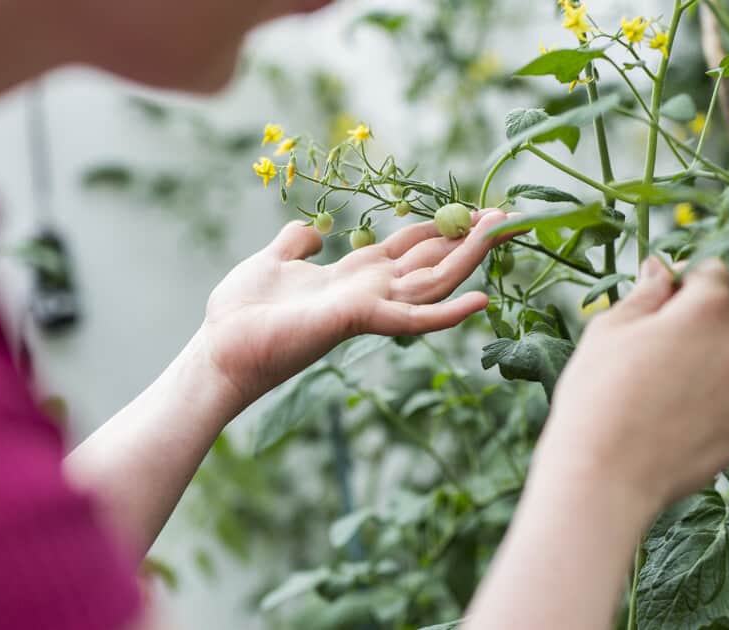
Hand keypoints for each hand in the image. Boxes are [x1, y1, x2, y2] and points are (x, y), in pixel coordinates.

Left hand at [198, 209, 513, 404]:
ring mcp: (368, 307)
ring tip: (505, 230)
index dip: (442, 227)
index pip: (410, 248)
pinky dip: (447, 313)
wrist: (220, 347)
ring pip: (432, 280)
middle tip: (509, 213)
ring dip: (470, 257)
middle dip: (469, 237)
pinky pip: (411, 319)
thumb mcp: (273, 260)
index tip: (474, 208)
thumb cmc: (243, 311)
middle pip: (432, 260)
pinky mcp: (359, 320)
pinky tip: (480, 300)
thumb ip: (297, 243)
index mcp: (354, 275)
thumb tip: (312, 230)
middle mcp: (370, 291)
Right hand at [538, 257, 728, 511]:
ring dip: (728, 352)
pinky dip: (728, 393)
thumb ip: (646, 294)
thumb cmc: (598, 395)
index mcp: (709, 309)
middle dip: (703, 317)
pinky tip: (687, 408)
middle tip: (659, 343)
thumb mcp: (610, 329)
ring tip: (685, 373)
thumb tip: (662, 270)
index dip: (684, 280)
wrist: (606, 475)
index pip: (713, 271)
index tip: (660, 299)